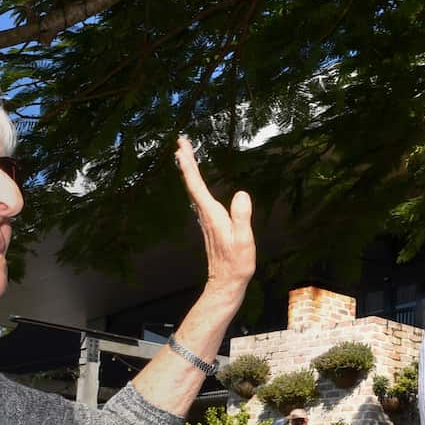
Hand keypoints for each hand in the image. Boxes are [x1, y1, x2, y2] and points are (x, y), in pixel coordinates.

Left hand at [174, 136, 254, 303]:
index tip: (181, 147)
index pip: (197, 185)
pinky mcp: (209, 223)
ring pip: (193, 190)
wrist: (226, 282)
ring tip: (185, 155)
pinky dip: (195, 183)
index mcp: (212, 215)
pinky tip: (196, 181)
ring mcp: (205, 219)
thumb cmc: (237, 264)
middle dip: (186, 162)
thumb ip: (242, 217)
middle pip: (192, 184)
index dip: (188, 165)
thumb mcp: (244, 241)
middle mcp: (205, 215)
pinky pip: (199, 197)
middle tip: (181, 142)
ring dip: (189, 171)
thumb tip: (241, 194)